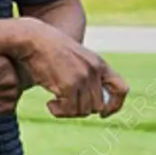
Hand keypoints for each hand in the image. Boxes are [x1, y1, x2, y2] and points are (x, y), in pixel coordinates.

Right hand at [13, 18, 128, 117]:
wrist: (34, 40)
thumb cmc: (49, 50)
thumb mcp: (75, 59)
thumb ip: (86, 74)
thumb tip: (90, 102)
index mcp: (99, 64)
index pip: (121, 89)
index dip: (115, 106)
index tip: (103, 114)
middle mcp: (94, 71)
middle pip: (98, 106)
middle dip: (81, 110)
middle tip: (65, 105)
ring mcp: (82, 78)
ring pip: (84, 111)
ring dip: (68, 112)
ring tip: (54, 103)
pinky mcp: (68, 85)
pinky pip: (69, 110)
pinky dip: (58, 111)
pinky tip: (49, 104)